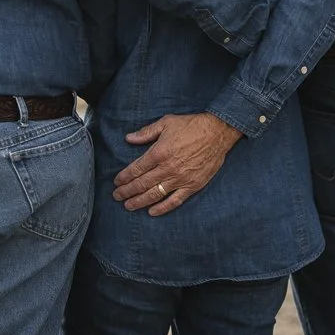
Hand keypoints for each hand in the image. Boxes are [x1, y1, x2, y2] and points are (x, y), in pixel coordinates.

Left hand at [112, 113, 243, 216]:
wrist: (217, 132)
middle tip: (117, 196)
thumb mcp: (166, 122)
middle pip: (142, 184)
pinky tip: (152, 212)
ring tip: (128, 206)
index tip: (117, 182)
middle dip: (127, 191)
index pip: (136, 169)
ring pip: (155, 194)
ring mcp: (180, 179)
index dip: (124, 177)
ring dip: (139, 201)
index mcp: (159, 152)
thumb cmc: (191, 125)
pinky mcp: (192, 186)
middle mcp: (167, 168)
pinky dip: (162, 208)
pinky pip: (175, 201)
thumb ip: (146, 132)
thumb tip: (129, 138)